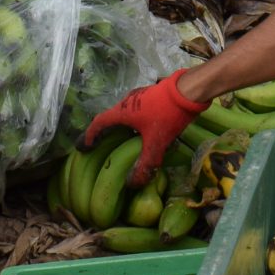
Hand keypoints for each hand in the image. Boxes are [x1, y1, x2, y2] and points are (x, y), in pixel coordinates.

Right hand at [79, 71, 206, 185]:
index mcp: (122, 112)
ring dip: (120, 126)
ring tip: (122, 141)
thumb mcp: (157, 143)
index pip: (99, 123)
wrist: (190, 90)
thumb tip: (132, 184)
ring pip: (124, 114)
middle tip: (100, 145)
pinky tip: (144, 131)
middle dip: (104, 132)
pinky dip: (133, 123)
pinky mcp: (152, 96)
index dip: (90, 135)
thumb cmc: (168, 114)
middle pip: (110, 118)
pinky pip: (136, 111)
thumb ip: (145, 165)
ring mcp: (140, 97)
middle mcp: (127, 102)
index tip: (84, 146)